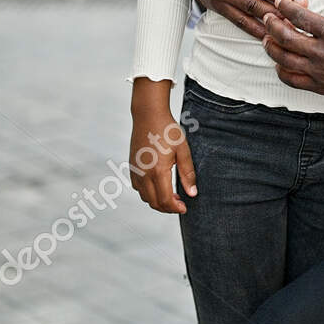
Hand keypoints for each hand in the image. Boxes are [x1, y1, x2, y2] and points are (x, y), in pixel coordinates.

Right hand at [128, 80, 195, 213]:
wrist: (148, 115)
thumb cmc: (167, 130)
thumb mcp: (183, 150)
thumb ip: (187, 173)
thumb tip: (192, 193)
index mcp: (158, 171)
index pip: (165, 200)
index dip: (176, 208)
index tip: (185, 207)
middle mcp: (144, 174)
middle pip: (154, 203)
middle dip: (168, 208)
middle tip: (180, 203)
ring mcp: (136, 171)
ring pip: (145, 197)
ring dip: (157, 201)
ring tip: (171, 194)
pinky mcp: (131, 167)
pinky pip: (138, 188)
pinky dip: (148, 193)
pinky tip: (159, 185)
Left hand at [260, 0, 323, 103]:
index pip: (299, 16)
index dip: (284, 6)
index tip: (279, 1)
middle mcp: (322, 52)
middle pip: (285, 37)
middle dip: (271, 25)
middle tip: (267, 17)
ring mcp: (318, 71)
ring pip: (284, 59)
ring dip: (271, 47)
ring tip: (267, 38)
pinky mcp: (320, 86)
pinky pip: (292, 80)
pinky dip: (281, 71)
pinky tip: (280, 63)